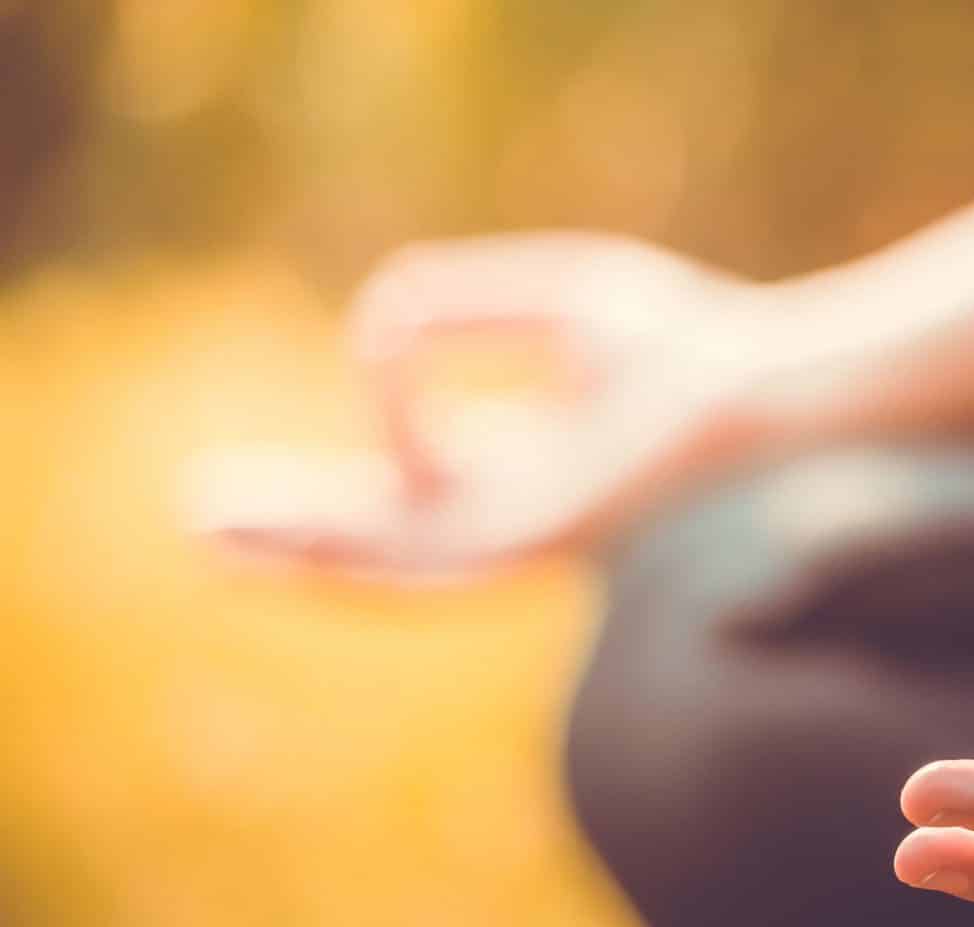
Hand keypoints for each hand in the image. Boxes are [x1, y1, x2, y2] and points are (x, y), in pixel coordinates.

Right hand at [189, 232, 828, 576]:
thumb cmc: (686, 343)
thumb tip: (374, 322)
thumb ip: (458, 305)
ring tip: (211, 534)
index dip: (385, 402)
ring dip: (302, 548)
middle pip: (387, 539)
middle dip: (297, 529)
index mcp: (530, 473)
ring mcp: (525, 544)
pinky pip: (427, 518)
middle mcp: (521, 520)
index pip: (421, 474)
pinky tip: (294, 499)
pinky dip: (369, 485)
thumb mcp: (555, 303)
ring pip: (392, 564)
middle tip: (202, 517)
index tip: (385, 323)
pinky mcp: (533, 546)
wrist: (759, 386)